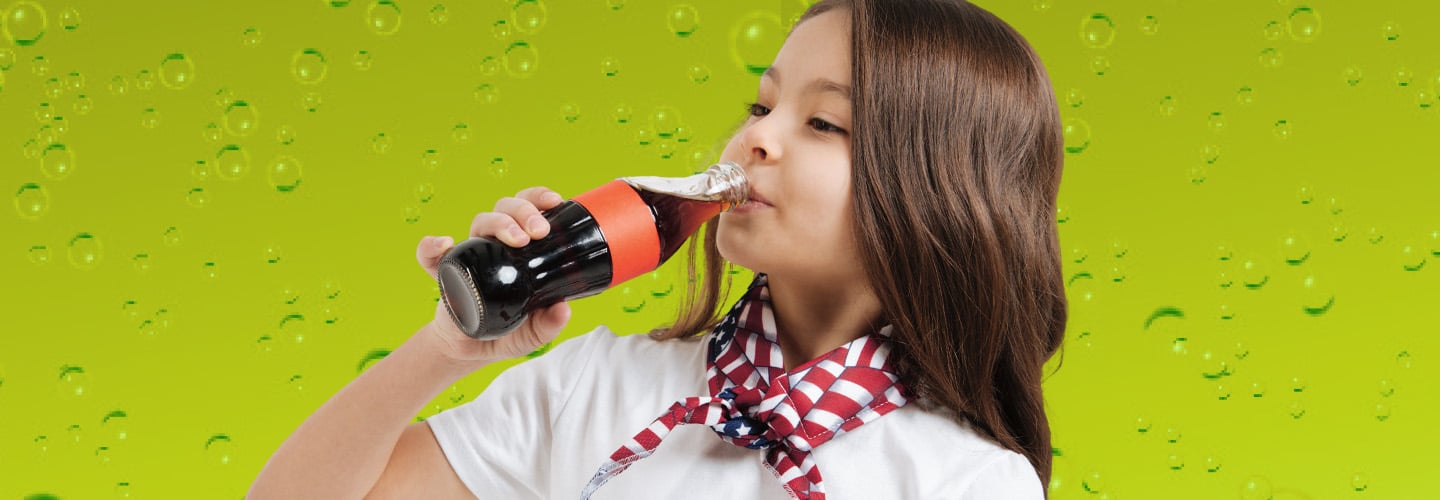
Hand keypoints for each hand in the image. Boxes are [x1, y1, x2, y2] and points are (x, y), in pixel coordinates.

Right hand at [416, 186, 572, 363]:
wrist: (471, 350)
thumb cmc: (507, 333)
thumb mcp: (533, 333)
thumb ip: (548, 324)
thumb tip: (563, 309)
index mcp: (522, 250)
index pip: (529, 212)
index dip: (539, 198)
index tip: (555, 201)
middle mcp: (496, 245)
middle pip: (506, 210)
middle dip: (524, 211)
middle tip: (539, 231)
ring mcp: (471, 256)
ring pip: (481, 222)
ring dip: (499, 222)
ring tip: (516, 238)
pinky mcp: (445, 273)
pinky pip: (430, 254)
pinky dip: (431, 245)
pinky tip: (443, 244)